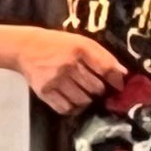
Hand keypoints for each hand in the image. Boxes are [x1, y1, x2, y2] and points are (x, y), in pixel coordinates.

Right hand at [9, 26, 126, 113]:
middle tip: (96, 88)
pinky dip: (73, 108)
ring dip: (87, 100)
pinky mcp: (44, 92)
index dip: (116, 80)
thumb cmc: (59, 45)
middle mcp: (68, 64)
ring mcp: (55, 80)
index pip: (106, 69)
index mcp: (80, 48)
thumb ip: (103, 57)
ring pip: (83, 101)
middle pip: (96, 88)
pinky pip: (66, 108)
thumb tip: (123, 74)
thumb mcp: (82, 42)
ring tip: (83, 94)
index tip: (118, 86)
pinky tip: (72, 101)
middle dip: (100, 91)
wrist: (26, 48)